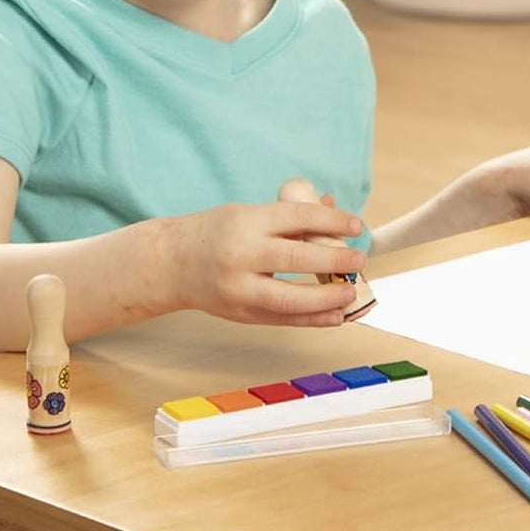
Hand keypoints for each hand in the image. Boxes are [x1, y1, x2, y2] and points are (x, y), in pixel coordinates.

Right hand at [171, 183, 365, 325]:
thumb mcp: (249, 214)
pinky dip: (312, 319)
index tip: (356, 225)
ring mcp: (240, 288)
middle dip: (335, 260)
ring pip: (290, 297)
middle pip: (298, 258)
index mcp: (247, 221)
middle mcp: (242, 254)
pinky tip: (336, 315)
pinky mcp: (240, 313)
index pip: (298, 218)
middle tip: (359, 260)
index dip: (332, 221)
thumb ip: (289, 217)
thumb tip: (334, 211)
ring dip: (327, 297)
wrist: (170, 263)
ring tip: (350, 291)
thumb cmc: (216, 232)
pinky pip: (282, 319)